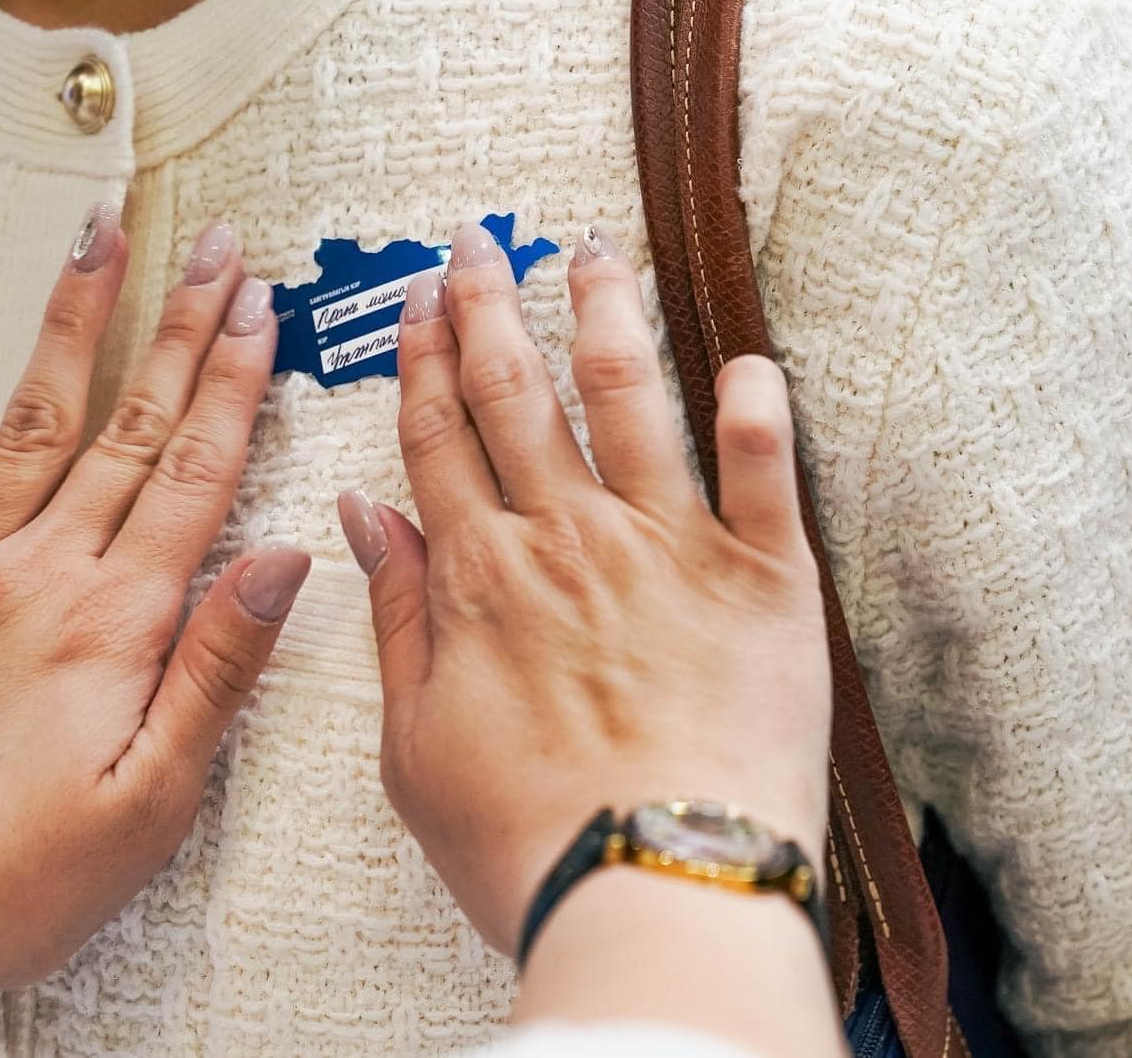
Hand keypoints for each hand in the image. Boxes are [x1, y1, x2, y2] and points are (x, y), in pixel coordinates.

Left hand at [0, 209, 306, 1010]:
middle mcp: (36, 573)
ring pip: (27, 422)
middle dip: (180, 329)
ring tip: (97, 239)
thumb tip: (285, 559)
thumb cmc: (5, 879)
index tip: (262, 306)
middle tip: (213, 247)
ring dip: (70, 324)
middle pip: (129, 428)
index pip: (196, 474)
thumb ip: (218, 669)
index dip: (236, 383)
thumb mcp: (151, 802)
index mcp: (114, 622)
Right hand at [338, 222, 829, 958]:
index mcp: (483, 577)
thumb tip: (365, 519)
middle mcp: (569, 538)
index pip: (440, 437)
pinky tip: (749, 356)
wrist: (654, 887)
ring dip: (606, 314)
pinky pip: (766, 471)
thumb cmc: (529, 839)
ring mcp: (669, 548)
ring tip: (594, 253)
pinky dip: (759, 408)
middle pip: (518, 394)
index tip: (418, 301)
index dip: (423, 360)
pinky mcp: (764, 580)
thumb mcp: (414, 745)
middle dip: (490, 308)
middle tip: (478, 243)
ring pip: (631, 396)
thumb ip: (398, 619)